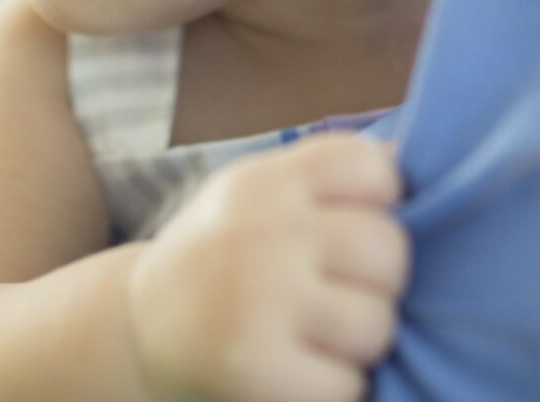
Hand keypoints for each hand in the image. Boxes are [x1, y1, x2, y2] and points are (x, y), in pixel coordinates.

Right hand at [127, 134, 409, 401]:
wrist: (137, 330)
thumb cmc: (221, 256)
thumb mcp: (255, 195)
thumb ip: (322, 176)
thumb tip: (402, 161)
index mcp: (265, 182)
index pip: (371, 168)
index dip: (382, 201)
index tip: (354, 226)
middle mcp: (263, 232)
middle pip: (388, 249)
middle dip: (378, 280)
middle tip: (339, 292)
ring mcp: (258, 301)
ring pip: (377, 322)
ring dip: (359, 340)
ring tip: (319, 334)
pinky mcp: (257, 370)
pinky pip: (349, 383)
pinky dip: (334, 386)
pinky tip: (300, 370)